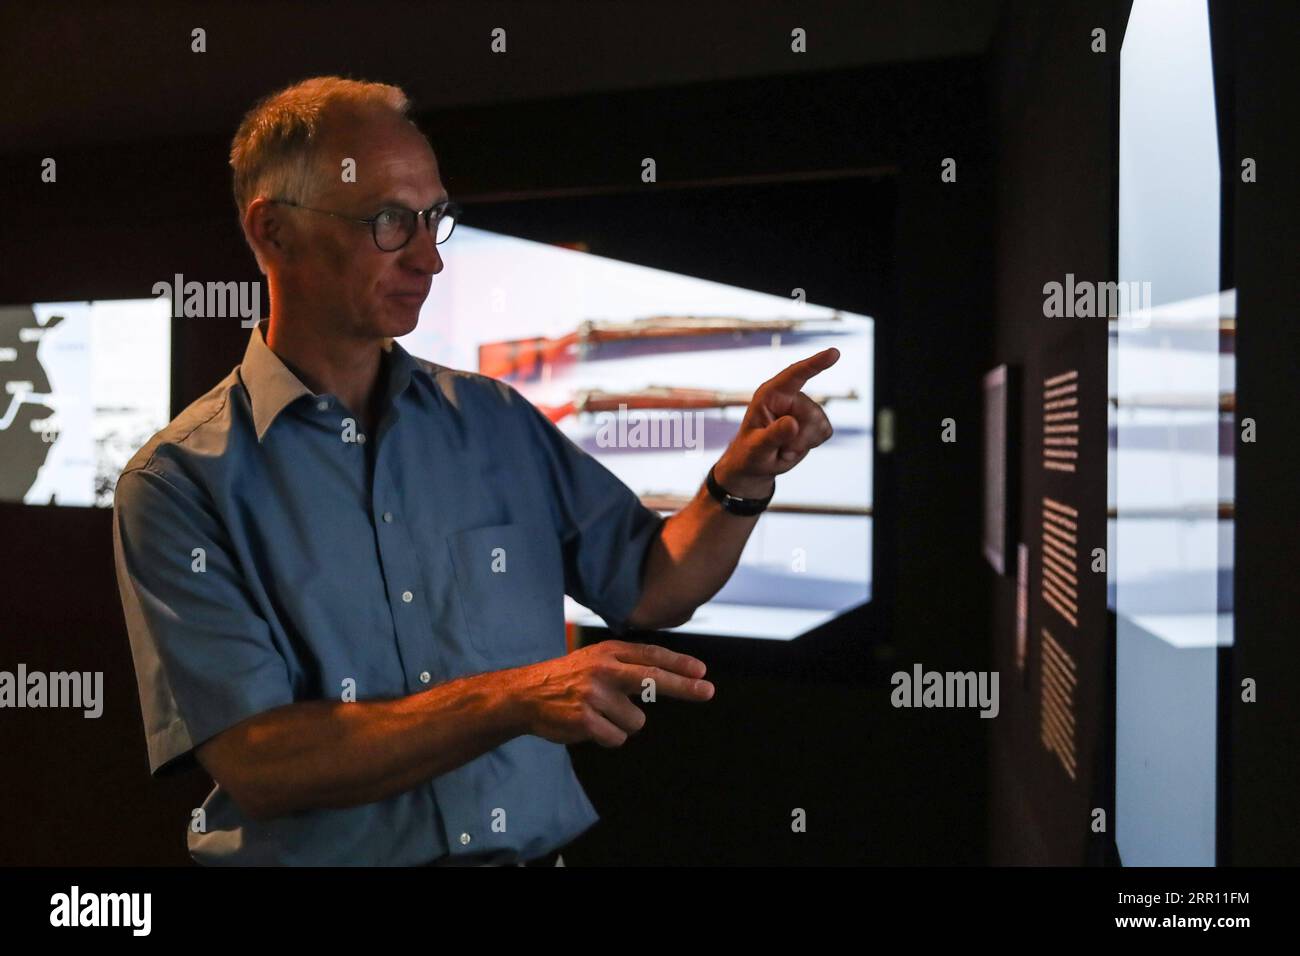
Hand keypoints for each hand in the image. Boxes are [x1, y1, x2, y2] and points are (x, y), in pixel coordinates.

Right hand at [514, 641, 713, 746]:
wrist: (526, 694)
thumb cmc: (571, 678)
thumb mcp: (598, 659)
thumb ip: (631, 664)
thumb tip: (673, 674)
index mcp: (609, 653)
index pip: (651, 656)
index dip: (679, 663)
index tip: (702, 672)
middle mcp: (603, 670)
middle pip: (652, 679)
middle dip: (684, 686)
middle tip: (709, 691)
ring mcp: (593, 695)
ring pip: (636, 721)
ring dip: (622, 723)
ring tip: (599, 714)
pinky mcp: (584, 720)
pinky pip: (617, 738)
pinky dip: (608, 737)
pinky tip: (589, 726)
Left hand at [713, 347, 840, 497]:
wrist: (756, 463)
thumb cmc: (749, 453)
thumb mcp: (756, 447)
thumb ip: (773, 435)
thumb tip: (793, 422)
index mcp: (770, 394)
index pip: (795, 375)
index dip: (815, 363)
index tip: (834, 352)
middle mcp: (789, 396)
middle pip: (812, 412)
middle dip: (800, 438)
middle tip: (781, 451)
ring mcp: (803, 407)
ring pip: (821, 424)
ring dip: (804, 443)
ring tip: (784, 448)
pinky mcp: (814, 419)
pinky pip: (826, 431)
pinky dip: (812, 444)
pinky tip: (795, 446)